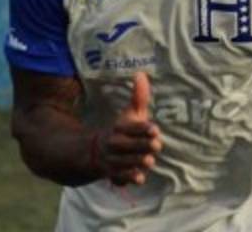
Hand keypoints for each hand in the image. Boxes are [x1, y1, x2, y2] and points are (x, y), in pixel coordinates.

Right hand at [95, 71, 161, 185]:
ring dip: (136, 162)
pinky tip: (139, 179)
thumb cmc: (122, 130)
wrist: (95, 152)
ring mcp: (111, 160)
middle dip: (141, 145)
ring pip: (123, 163)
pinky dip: (127, 179)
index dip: (142, 128)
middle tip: (156, 145)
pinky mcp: (112, 174)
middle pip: (126, 146)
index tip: (154, 128)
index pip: (130, 128)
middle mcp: (113, 145)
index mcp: (118, 129)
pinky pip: (118, 178)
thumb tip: (141, 74)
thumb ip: (138, 97)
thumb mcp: (130, 114)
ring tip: (149, 161)